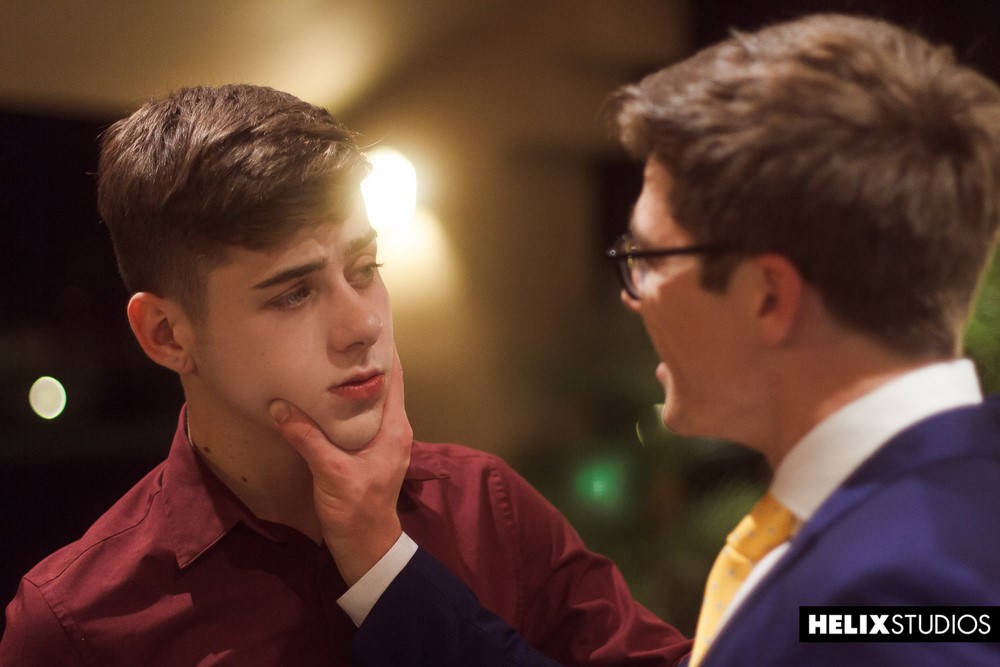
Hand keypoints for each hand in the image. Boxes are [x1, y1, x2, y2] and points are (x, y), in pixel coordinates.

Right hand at [269, 349, 411, 584]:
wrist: (367, 548)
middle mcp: (394, 429)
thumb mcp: (330, 472)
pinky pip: (360, 418)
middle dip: (361, 362)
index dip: (384, 351)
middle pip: (382, 385)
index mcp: (395, 428)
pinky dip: (345, 405)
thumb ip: (307, 438)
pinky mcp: (370, 453)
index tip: (367, 326)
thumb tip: (280, 406)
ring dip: (352, 384)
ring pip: (370, 402)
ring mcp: (383, 441)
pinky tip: (323, 398)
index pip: (395, 377)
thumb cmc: (357, 510)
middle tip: (337, 338)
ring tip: (327, 361)